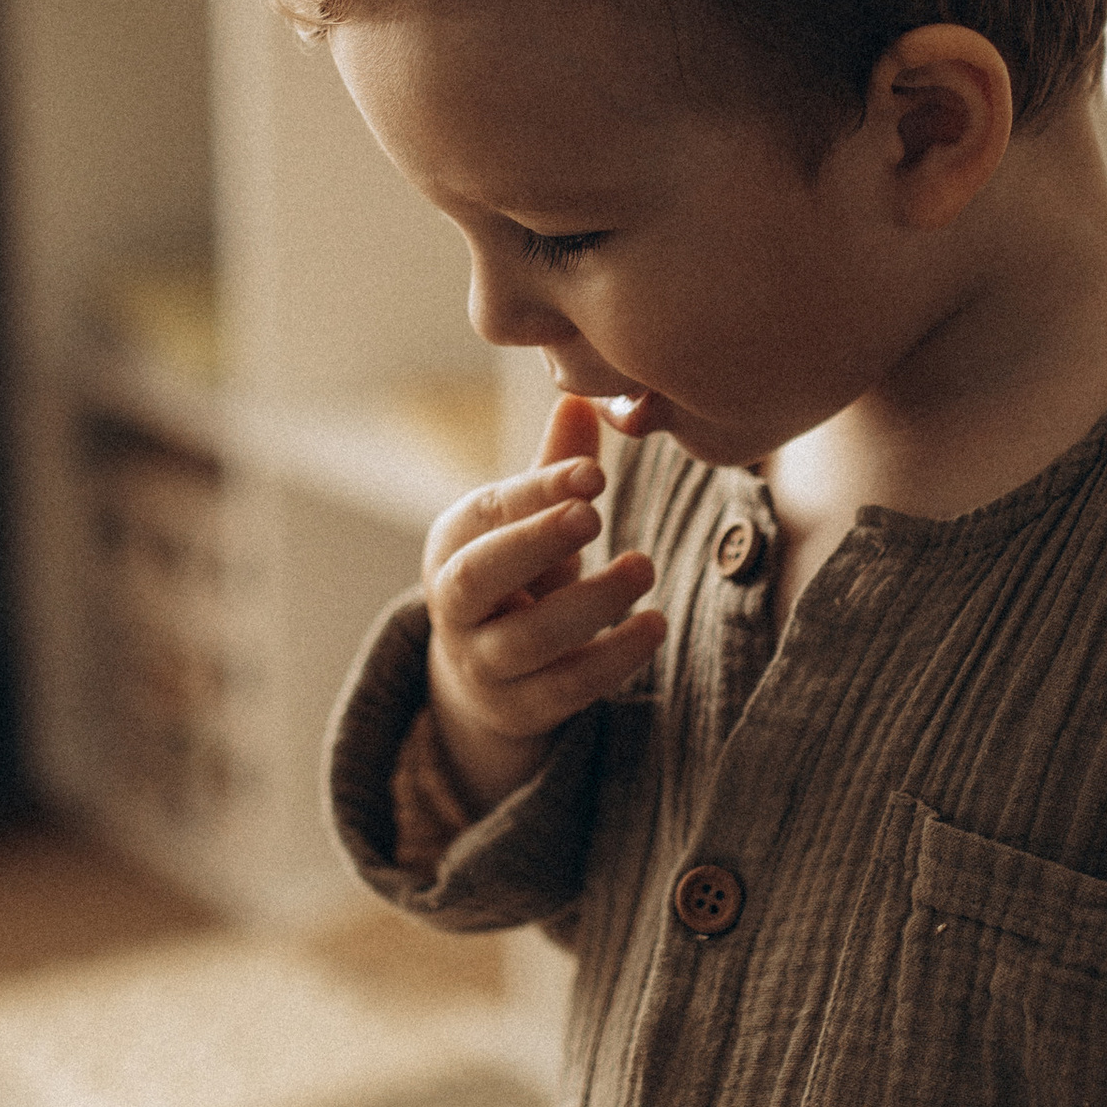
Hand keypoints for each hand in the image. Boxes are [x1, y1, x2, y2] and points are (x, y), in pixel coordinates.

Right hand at [422, 393, 663, 811]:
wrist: (484, 676)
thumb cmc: (520, 576)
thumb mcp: (531, 525)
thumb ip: (556, 469)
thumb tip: (582, 397)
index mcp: (452, 543)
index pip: (486, 514)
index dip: (537, 492)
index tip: (594, 474)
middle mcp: (454, 605)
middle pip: (478, 577)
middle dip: (534, 542)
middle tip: (593, 514)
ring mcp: (481, 664)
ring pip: (526, 640)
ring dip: (589, 603)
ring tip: (644, 567)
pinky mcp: (519, 710)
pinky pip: (565, 688)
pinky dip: (612, 659)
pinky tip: (654, 626)